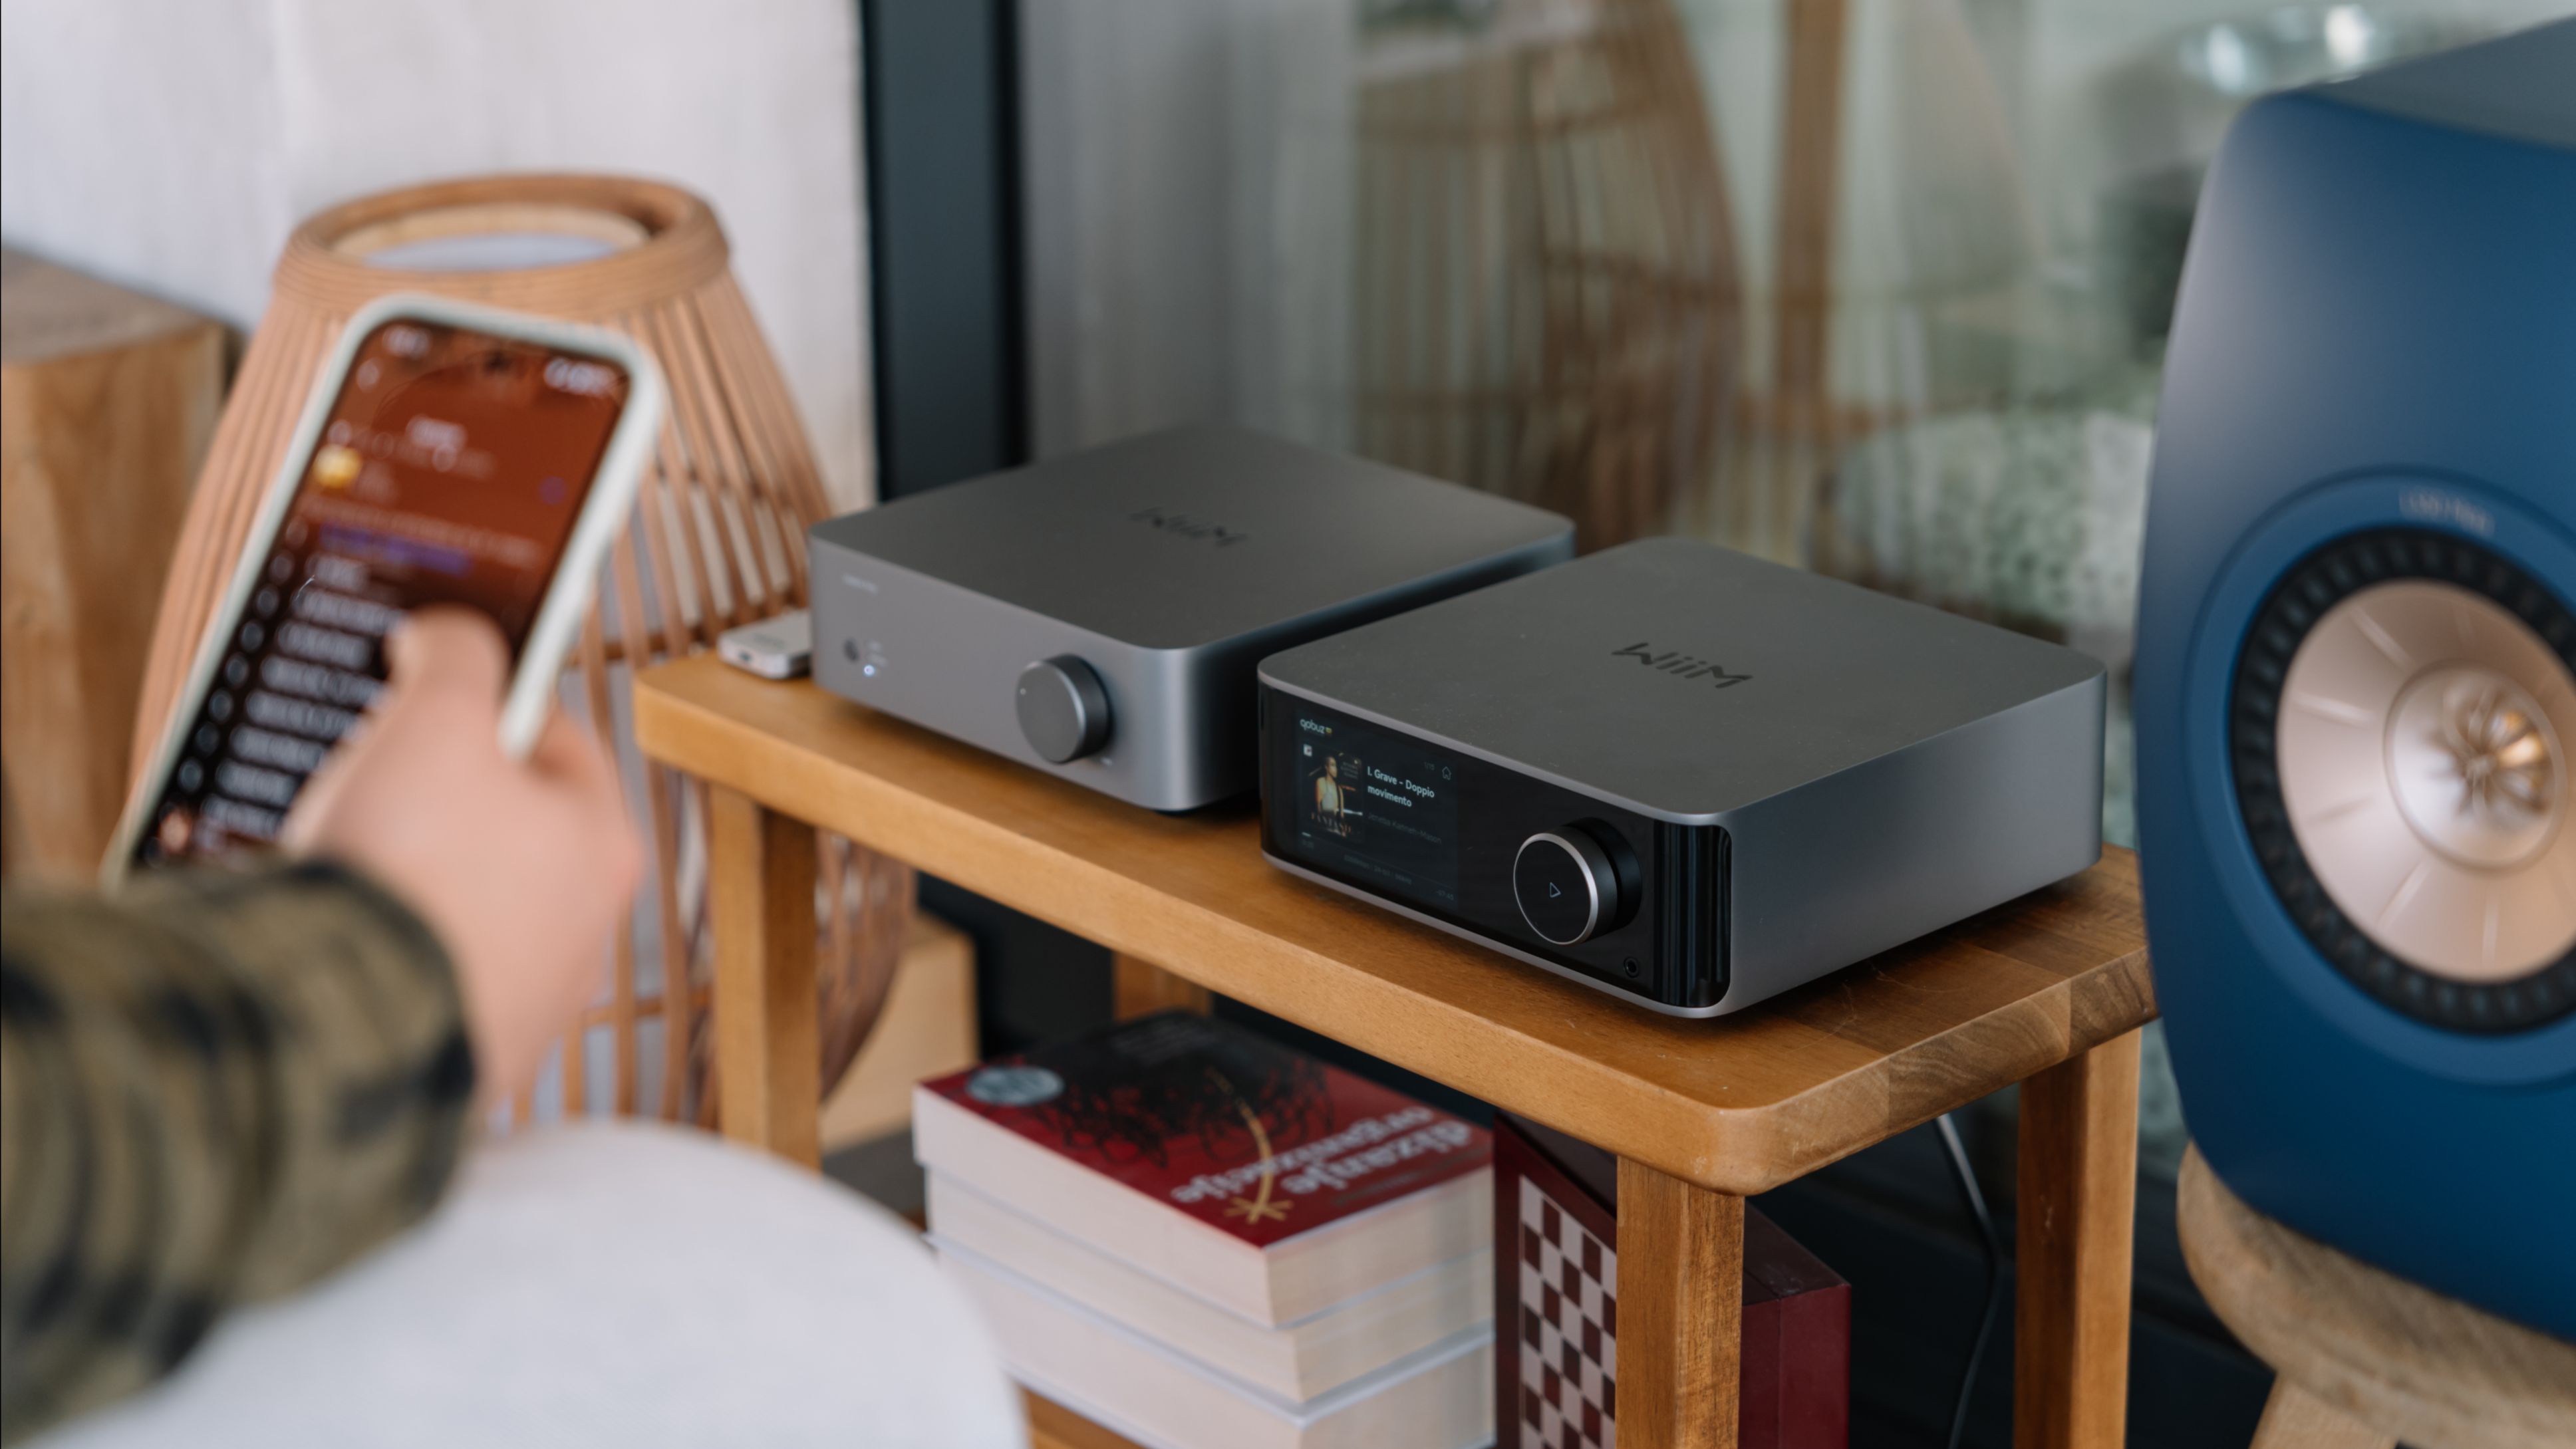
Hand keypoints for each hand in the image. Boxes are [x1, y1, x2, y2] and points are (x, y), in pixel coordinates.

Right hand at [285, 609, 640, 1111]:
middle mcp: (585, 934)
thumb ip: (457, 655)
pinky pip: (423, 976)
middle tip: (376, 781)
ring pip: (464, 907)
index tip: (431, 698)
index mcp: (603, 847)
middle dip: (441, 797)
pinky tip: (340, 936)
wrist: (340, 1025)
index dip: (485, 705)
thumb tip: (454, 634)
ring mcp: (527, 1004)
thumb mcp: (436, 717)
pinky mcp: (465, 1056)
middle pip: (509, 828)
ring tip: (350, 863)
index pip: (557, 741)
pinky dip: (385, 951)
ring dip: (410, 878)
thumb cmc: (408, 868)